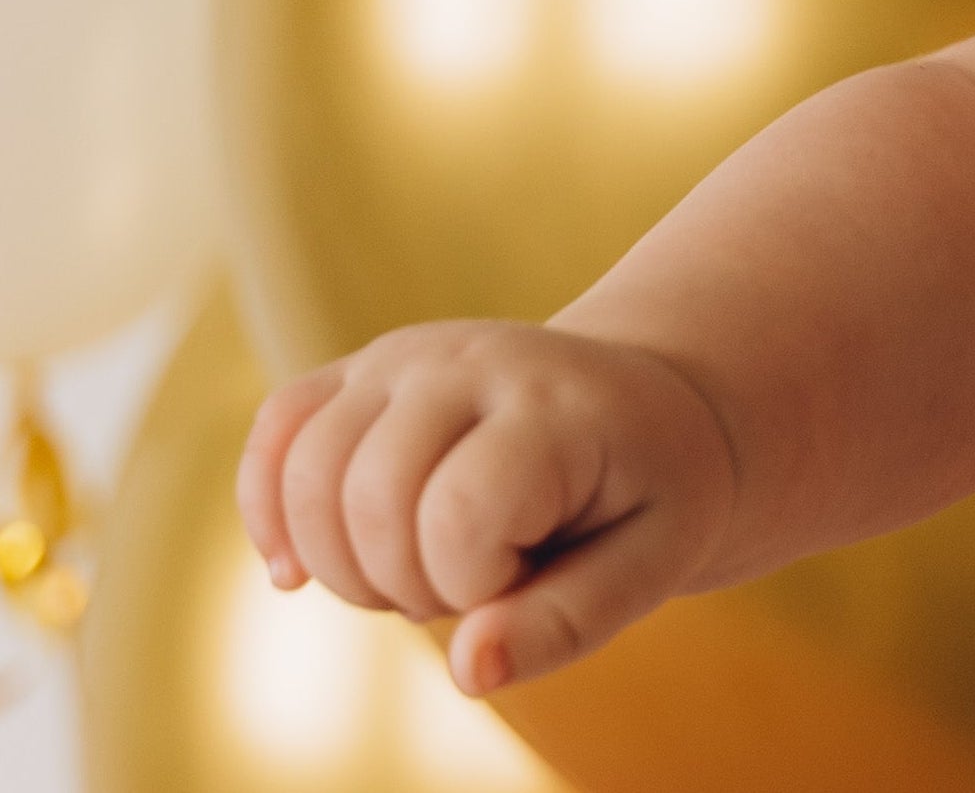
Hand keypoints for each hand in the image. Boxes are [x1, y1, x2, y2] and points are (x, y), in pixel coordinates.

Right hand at [236, 320, 738, 696]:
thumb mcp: (656, 562)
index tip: (532, 572)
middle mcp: (472, 357)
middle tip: (478, 579)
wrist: (651, 401)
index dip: (476, 583)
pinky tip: (300, 569)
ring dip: (343, 561)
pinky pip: (277, 427)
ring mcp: (409, 353)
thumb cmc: (653, 491)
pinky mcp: (365, 366)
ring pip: (307, 471)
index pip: (458, 515)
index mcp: (554, 404)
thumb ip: (565, 623)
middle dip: (408, 583)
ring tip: (419, 564)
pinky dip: (269, 508)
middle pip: (370, 498)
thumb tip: (467, 671)